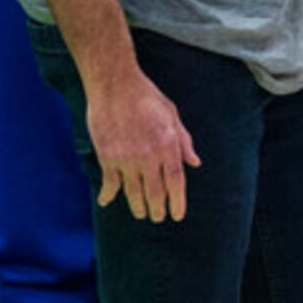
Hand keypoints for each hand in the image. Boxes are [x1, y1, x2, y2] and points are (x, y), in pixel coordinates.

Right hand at [84, 63, 199, 222]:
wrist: (115, 84)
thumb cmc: (147, 96)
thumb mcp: (173, 115)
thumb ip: (184, 141)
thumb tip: (195, 162)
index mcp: (168, 145)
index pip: (176, 182)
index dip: (177, 202)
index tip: (177, 215)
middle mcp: (149, 156)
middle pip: (155, 192)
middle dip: (158, 209)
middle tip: (158, 218)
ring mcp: (127, 158)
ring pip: (133, 192)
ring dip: (138, 207)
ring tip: (141, 213)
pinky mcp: (107, 156)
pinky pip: (110, 182)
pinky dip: (108, 195)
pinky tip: (107, 202)